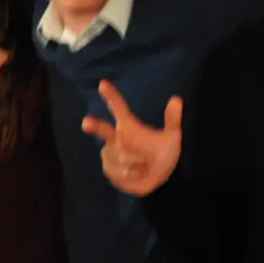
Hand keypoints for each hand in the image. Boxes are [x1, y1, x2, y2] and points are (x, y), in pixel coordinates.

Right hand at [81, 80, 182, 196]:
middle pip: (103, 130)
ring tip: (145, 165)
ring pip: (119, 156)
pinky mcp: (109, 169)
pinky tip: (138, 173)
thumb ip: (172, 120)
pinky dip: (133, 174)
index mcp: (128, 126)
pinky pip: (119, 171)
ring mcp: (110, 154)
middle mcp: (116, 138)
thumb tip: (176, 98)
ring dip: (136, 162)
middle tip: (86, 123)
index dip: (111, 96)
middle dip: (94, 126)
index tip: (103, 84)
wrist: (157, 179)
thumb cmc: (162, 154)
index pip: (118, 108)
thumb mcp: (171, 137)